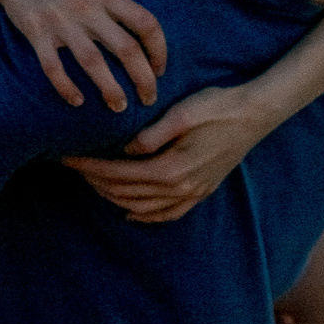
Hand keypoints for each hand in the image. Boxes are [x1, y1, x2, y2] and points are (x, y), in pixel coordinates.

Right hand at [0, 0, 170, 112]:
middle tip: (150, 98)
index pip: (144, 23)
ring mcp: (60, 22)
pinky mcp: (36, 32)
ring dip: (109, 88)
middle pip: (124, 49)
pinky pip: (52, 66)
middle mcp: (86, 9)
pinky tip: (77, 101)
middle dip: (143, 78)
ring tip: (119, 107)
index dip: (158, 48)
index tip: (160, 67)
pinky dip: (64, 85)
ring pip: (92, 62)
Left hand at [61, 82, 272, 222]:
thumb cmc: (218, 106)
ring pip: (143, 207)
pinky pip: (168, 214)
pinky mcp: (201, 191)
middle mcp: (180, 188)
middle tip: (75, 167)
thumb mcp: (181, 113)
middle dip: (96, 181)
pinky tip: (130, 214)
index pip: (118, 174)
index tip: (68, 159)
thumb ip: (150, 135)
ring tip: (94, 182)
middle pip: (126, 193)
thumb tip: (124, 152)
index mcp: (171, 168)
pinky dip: (145, 217)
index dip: (89, 168)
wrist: (255, 114)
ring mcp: (192, 193)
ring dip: (115, 198)